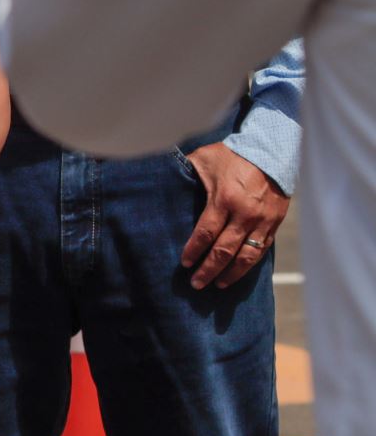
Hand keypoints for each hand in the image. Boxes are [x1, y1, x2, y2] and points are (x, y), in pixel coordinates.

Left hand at [180, 142, 289, 288]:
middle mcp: (244, 214)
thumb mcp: (204, 159)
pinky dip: (249, 264)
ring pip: (246, 256)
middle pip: (224, 250)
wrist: (271, 151)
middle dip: (209, 269)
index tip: (185, 263)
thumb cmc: (231, 155)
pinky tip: (238, 273)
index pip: (206, 233)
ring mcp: (262, 221)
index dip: (194, 250)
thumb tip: (160, 179)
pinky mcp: (274, 224)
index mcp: (224, 199)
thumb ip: (185, 172)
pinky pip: (262, 250)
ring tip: (217, 285)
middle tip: (196, 284)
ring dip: (231, 274)